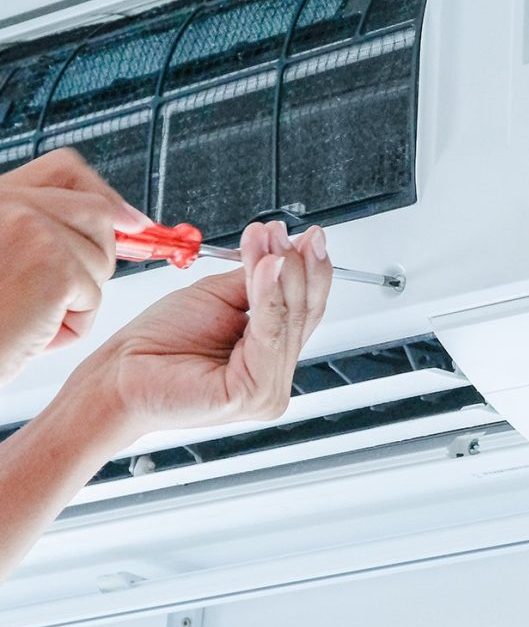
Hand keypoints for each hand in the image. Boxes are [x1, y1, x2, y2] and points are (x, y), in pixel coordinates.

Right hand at [0, 148, 149, 383]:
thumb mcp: (0, 255)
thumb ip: (43, 227)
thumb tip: (125, 218)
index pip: (64, 170)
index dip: (104, 193)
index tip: (129, 220)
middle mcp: (6, 201)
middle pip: (97, 210)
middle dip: (98, 254)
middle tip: (67, 291)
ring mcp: (30, 229)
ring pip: (101, 255)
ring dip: (79, 295)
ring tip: (30, 315)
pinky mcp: (52, 266)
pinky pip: (94, 296)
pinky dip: (72, 325)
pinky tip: (31, 334)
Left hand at [65, 221, 331, 441]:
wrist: (118, 376)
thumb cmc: (157, 345)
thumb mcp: (218, 297)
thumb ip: (256, 282)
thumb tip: (284, 251)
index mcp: (269, 356)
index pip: (305, 309)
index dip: (311, 269)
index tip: (308, 236)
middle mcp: (275, 377)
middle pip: (304, 312)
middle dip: (297, 265)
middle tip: (287, 232)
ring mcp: (268, 391)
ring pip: (290, 320)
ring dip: (282, 273)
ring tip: (271, 241)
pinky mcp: (253, 394)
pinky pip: (270, 335)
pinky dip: (269, 295)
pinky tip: (266, 267)